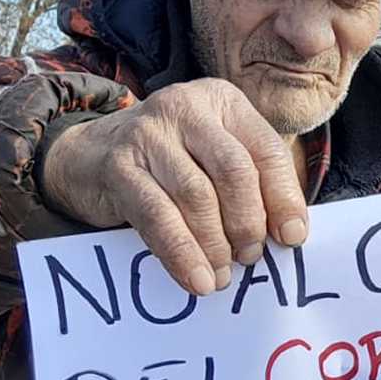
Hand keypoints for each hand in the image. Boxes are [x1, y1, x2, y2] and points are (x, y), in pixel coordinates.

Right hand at [40, 78, 307, 295]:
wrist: (88, 155)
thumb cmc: (173, 162)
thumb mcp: (215, 157)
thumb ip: (254, 185)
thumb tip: (290, 235)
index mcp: (223, 101)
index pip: (266, 151)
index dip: (284, 199)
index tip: (292, 239)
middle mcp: (186, 107)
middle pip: (234, 171)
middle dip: (248, 222)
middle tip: (250, 257)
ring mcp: (148, 133)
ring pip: (196, 195)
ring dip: (215, 244)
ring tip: (223, 274)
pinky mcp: (118, 165)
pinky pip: (158, 216)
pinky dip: (182, 252)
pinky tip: (197, 278)